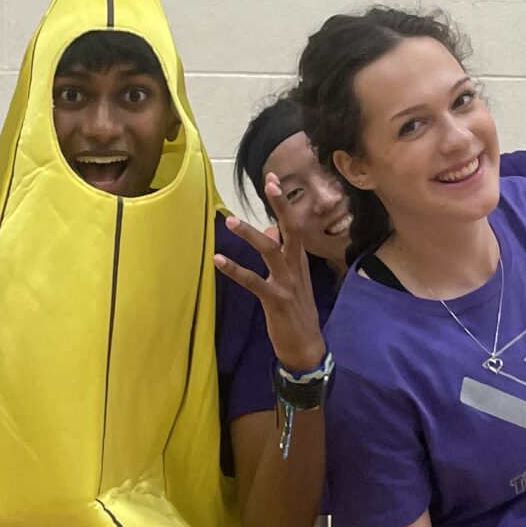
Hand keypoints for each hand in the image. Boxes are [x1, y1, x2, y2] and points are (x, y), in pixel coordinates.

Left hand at [214, 181, 326, 373]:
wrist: (307, 347)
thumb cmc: (297, 311)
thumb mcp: (293, 279)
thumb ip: (283, 254)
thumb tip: (271, 230)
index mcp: (300, 261)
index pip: (294, 225)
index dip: (283, 203)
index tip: (272, 179)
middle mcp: (296, 267)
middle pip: (292, 229)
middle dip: (281, 206)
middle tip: (269, 184)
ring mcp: (287, 283)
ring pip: (271, 251)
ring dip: (251, 235)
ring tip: (230, 221)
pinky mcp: (276, 300)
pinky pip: (253, 282)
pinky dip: (235, 269)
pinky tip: (218, 260)